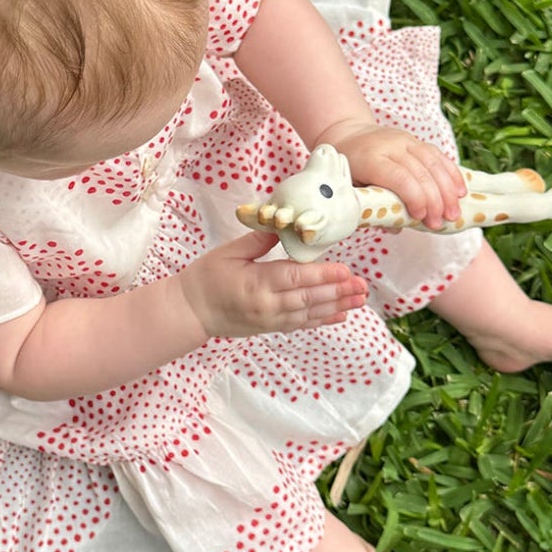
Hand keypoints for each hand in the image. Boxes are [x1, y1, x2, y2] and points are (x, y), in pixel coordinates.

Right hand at [177, 230, 367, 339]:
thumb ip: (258, 240)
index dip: (322, 275)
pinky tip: (340, 315)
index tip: (345, 270)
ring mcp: (270, 319)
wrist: (190, 312)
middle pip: (308, 298)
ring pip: (309, 313)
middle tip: (361, 285)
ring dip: (337, 306)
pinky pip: (301, 324)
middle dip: (338, 291)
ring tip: (359, 300)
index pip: (295, 278)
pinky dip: (322, 320)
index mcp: (256, 283)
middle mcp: (267, 305)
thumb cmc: (206, 278)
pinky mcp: (270, 327)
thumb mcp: (228, 253)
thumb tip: (283, 224)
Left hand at [324, 120, 465, 228]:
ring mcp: (405, 140)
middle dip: (434, 201)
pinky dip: (451, 174)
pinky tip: (460, 192)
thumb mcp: (350, 188)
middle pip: (420, 173)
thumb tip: (396, 227)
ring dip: (448, 191)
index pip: (399, 177)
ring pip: (433, 164)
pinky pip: (438, 156)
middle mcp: (391, 146)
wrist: (348, 135)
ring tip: (454, 213)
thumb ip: (372, 208)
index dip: (415, 198)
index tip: (421, 217)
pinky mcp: (416, 140)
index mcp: (371, 159)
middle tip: (440, 223)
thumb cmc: (348, 169)